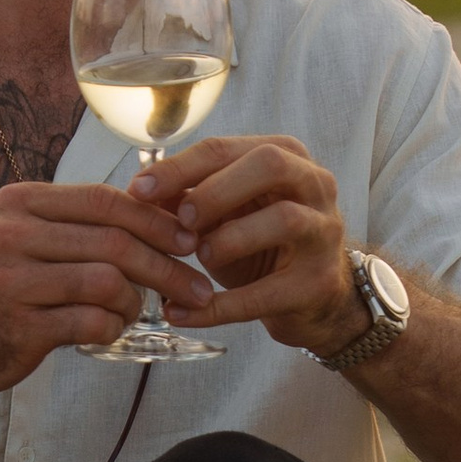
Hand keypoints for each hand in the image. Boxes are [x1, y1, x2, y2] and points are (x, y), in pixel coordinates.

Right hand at [0, 178, 205, 395]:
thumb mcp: (22, 239)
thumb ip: (76, 225)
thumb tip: (159, 216)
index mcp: (20, 203)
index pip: (106, 200)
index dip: (157, 221)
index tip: (190, 241)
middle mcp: (13, 234)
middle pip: (115, 241)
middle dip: (167, 266)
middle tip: (196, 288)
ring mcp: (12, 280)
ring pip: (108, 281)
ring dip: (134, 302)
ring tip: (132, 313)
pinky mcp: (18, 325)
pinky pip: (91, 322)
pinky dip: (111, 328)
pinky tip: (107, 330)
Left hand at [135, 135, 361, 357]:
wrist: (312, 297)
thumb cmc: (262, 243)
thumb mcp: (226, 213)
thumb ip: (188, 198)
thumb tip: (139, 192)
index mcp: (285, 157)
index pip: (227, 149)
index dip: (179, 167)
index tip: (138, 189)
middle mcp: (314, 185)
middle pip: (269, 165)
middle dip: (217, 189)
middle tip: (183, 218)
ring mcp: (323, 233)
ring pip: (285, 218)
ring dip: (230, 238)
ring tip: (199, 257)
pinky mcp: (317, 283)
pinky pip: (266, 293)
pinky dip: (219, 306)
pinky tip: (181, 312)